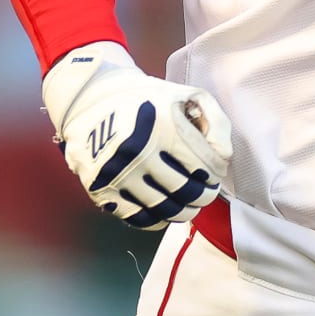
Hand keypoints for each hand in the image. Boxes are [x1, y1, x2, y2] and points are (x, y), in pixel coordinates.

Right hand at [41, 42, 232, 229]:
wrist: (90, 99)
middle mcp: (139, 153)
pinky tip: (164, 211)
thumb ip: (215, 121)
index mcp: (164, 128)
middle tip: (206, 192)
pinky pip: (137, 217)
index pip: (206, 166)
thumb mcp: (186, 95)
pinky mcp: (100, 189)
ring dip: (184, 211)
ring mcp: (118, 174)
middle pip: (187, 192)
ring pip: (165, 209)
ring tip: (189, 204)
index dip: (217, 173)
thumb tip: (224, 157)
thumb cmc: (146, 97)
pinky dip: (156, 220)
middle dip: (204, 195)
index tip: (216, 173)